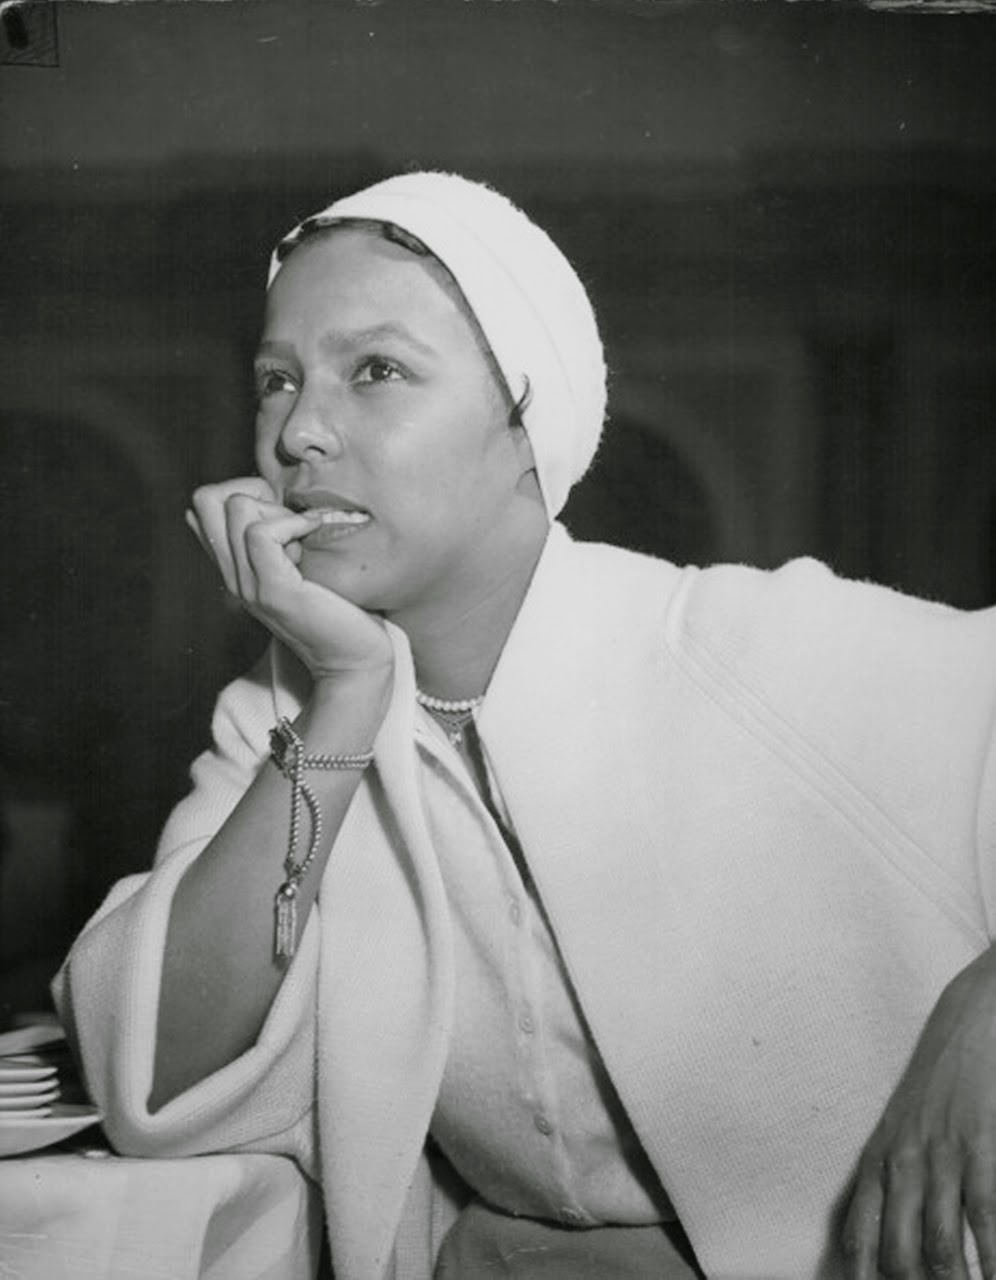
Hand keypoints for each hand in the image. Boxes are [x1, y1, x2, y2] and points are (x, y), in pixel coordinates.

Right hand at [187, 477, 392, 679]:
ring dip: (277, 509)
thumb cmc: (341, 610)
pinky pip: (260, 533)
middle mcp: (234, 576)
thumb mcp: (303, 566)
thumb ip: (282, 541)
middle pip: (207, 499)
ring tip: (304, 535)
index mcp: (237, 569)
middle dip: (254, 491)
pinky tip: (313, 532)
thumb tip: (272, 500)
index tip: (281, 512)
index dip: (241, 491)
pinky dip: (292, 521)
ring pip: (235, 507)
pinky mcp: (273, 591)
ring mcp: (248, 585)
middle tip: (292, 520)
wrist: (355, 660)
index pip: (201, 508)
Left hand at [842, 946, 995, 1278]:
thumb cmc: (936, 1083)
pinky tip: (993, 1277)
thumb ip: (890, 1181)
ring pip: (940, 1247)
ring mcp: (944, 1156)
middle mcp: (904, 1162)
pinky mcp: (982, 1146)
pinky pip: (984, 1217)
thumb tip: (875, 1242)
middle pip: (899, 1255)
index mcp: (880, 1160)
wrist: (970, 1020)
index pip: (861, 1237)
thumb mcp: (900, 1129)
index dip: (865, 1279)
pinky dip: (990, 1257)